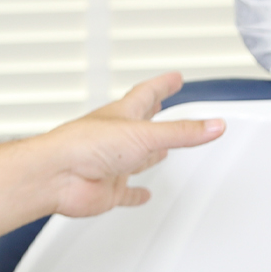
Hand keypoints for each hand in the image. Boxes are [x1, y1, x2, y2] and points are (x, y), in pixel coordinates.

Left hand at [37, 72, 223, 217]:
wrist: (56, 176)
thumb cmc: (84, 145)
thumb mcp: (144, 135)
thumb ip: (181, 133)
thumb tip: (214, 125)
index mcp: (122, 117)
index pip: (147, 94)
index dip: (162, 85)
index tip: (174, 77)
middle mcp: (116, 139)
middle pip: (142, 124)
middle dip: (156, 115)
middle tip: (165, 106)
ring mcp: (111, 164)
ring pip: (136, 158)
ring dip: (150, 155)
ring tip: (163, 151)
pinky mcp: (107, 189)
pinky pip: (126, 192)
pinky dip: (137, 194)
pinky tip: (143, 194)